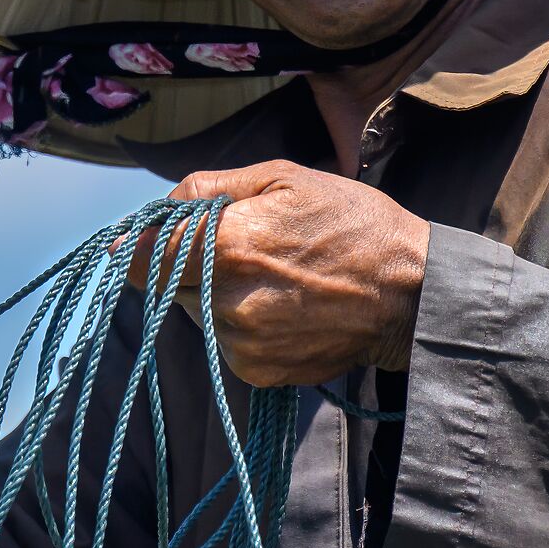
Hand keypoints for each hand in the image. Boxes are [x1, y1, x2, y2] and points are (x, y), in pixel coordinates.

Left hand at [128, 161, 429, 387]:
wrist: (412, 294)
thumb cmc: (353, 224)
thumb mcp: (286, 177)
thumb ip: (213, 187)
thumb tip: (161, 206)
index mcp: (230, 244)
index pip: (140, 258)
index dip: (136, 248)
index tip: (139, 242)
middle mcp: (228, 300)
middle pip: (165, 285)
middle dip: (186, 265)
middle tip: (235, 249)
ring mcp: (242, 342)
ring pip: (195, 314)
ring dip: (214, 294)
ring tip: (271, 276)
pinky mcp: (258, 371)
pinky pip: (225, 342)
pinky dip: (239, 324)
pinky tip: (282, 305)